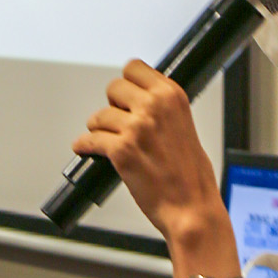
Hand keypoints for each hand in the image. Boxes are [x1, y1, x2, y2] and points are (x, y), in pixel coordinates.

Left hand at [72, 60, 225, 242]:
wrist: (192, 209)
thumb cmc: (193, 178)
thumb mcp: (186, 128)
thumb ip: (164, 110)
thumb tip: (142, 102)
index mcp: (172, 97)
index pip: (135, 68)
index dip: (127, 83)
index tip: (125, 94)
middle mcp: (154, 107)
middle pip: (113, 87)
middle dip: (112, 105)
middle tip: (117, 120)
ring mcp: (136, 128)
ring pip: (99, 115)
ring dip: (99, 128)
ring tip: (106, 139)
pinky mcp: (121, 151)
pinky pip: (90, 140)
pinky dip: (85, 146)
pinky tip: (86, 148)